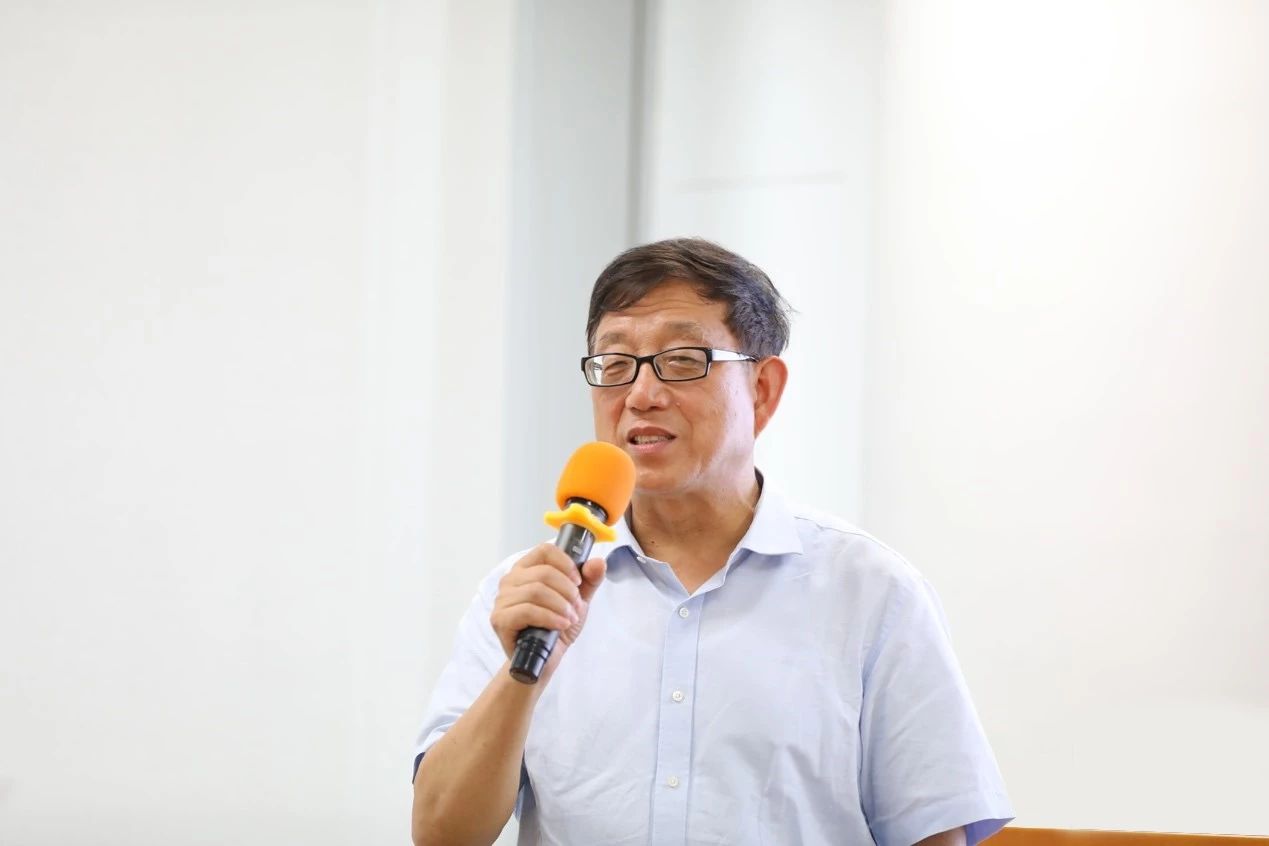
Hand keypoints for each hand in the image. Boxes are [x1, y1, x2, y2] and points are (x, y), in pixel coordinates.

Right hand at [491, 543, 606, 679]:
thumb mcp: (577, 600)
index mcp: (527, 569)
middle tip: (575, 607)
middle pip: (543, 573)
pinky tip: (561, 624)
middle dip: (567, 591)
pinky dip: (550, 617)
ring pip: (536, 591)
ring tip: (570, 619)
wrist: (543, 659)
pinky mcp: (500, 619)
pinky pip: (527, 611)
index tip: (578, 581)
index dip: (565, 564)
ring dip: (560, 605)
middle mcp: (510, 580)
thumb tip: (598, 562)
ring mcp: (502, 599)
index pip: (545, 551)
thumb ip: (589, 581)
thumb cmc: (555, 626)